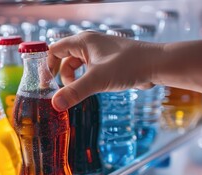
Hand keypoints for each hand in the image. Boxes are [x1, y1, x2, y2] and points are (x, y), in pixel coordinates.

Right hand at [48, 31, 163, 110]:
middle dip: (62, 77)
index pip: (55, 50)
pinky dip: (86, 81)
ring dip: (75, 81)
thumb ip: (75, 92)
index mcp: (83, 42)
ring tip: (80, 93)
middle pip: (65, 60)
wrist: (156, 65)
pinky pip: (90, 71)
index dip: (47, 65)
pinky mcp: (109, 63)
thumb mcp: (97, 80)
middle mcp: (90, 44)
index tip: (45, 83)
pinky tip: (92, 91)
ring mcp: (100, 53)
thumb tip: (55, 104)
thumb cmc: (128, 65)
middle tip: (63, 93)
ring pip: (78, 67)